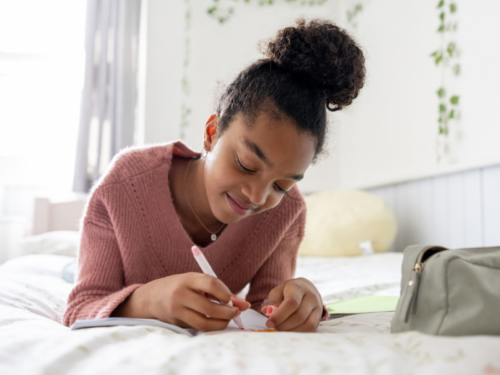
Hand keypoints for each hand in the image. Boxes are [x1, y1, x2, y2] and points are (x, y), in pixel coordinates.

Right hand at [112, 272, 249, 331]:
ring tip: (228, 318)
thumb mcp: (197, 281)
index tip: (231, 298)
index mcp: (187, 279)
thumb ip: (219, 291)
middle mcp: (180, 294)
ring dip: (221, 323)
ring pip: (204, 322)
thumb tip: (244, 305)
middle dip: (228, 312)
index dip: (225, 292)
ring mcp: (176, 310)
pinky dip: (210, 326)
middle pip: (209, 307)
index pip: (210, 284)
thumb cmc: (181, 286)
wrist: (152, 297)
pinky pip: (197, 327)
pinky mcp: (176, 323)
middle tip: (236, 312)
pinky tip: (215, 321)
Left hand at [262, 278, 322, 331]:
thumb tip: (268, 312)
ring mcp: (318, 307)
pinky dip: (299, 332)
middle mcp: (311, 296)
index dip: (279, 315)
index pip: (292, 303)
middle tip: (274, 327)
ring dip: (291, 330)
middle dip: (284, 325)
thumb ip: (272, 302)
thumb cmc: (288, 291)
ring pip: (307, 324)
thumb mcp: (278, 292)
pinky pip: (311, 328)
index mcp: (299, 287)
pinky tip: (290, 331)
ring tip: (281, 329)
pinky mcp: (319, 316)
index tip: (269, 323)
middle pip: (299, 315)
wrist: (305, 289)